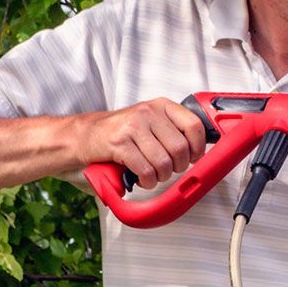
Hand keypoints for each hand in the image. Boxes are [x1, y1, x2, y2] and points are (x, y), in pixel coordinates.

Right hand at [78, 98, 209, 189]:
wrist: (86, 135)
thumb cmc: (123, 132)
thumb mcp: (151, 122)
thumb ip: (173, 130)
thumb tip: (201, 151)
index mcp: (162, 106)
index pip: (194, 125)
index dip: (198, 148)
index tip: (193, 159)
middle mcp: (148, 112)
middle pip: (180, 148)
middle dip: (178, 167)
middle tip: (169, 170)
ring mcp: (133, 127)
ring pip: (163, 162)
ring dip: (161, 176)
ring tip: (153, 175)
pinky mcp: (119, 143)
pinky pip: (145, 169)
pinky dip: (147, 180)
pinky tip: (142, 179)